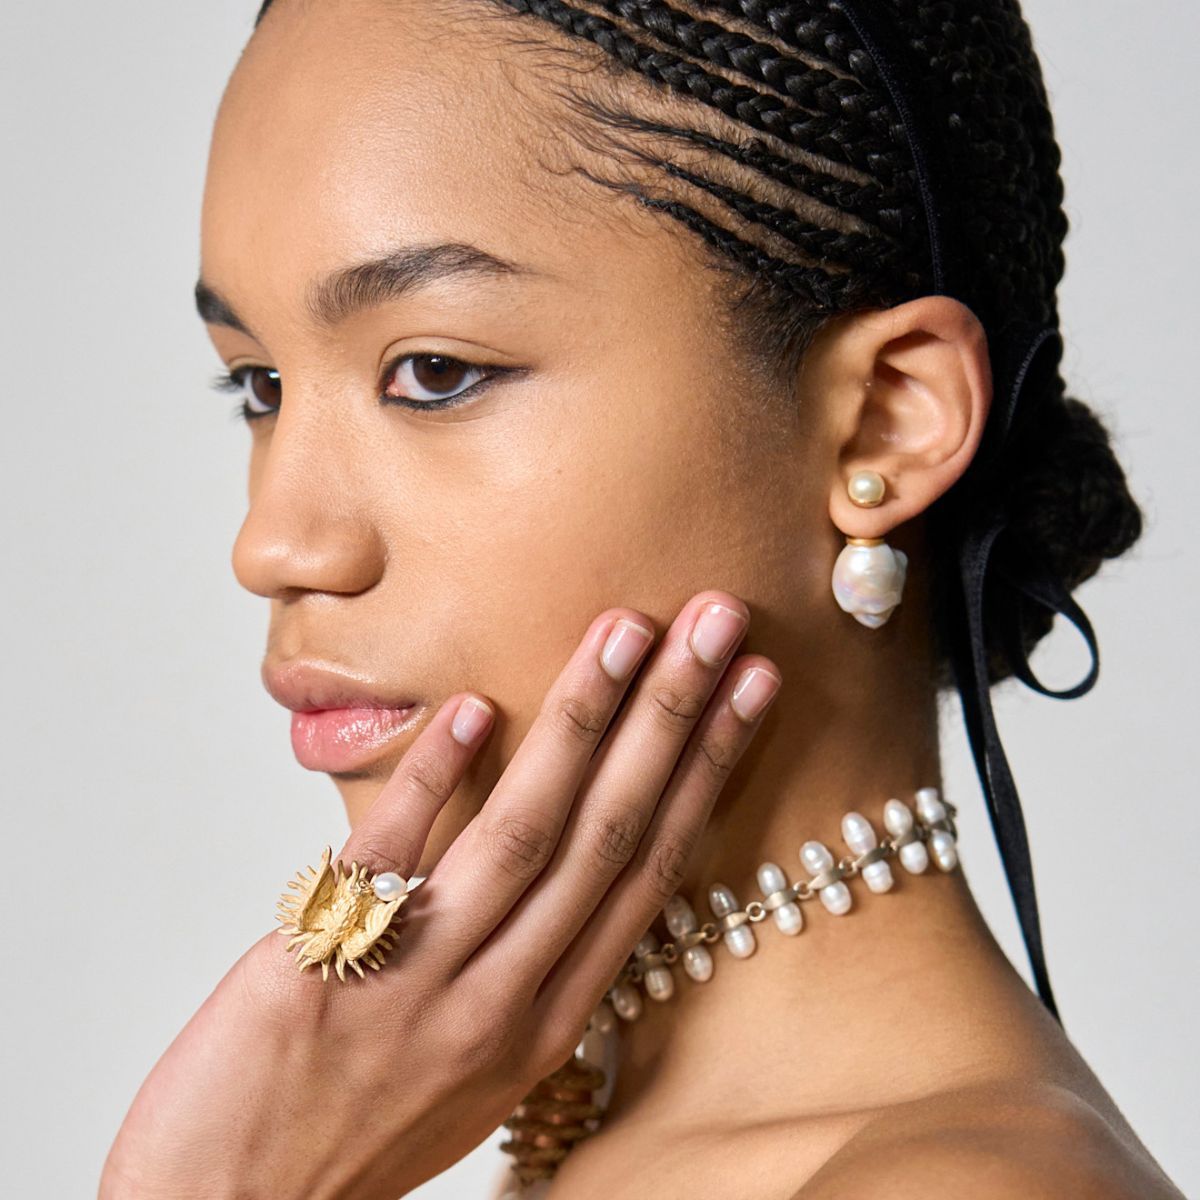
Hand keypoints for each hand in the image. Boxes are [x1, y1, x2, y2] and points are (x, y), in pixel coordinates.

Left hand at [99, 591, 781, 1198]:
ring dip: (584, 725)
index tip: (749, 692)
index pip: (649, 873)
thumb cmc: (354, 1133)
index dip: (707, 775)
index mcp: (546, 1022)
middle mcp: (503, 1001)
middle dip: (674, 721)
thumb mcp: (472, 1066)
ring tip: (625, 634)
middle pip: (609, 836)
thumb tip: (547, 876)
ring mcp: (419, 982)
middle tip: (717, 624)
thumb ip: (518, 970)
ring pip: (527, 835)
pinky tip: (474, 708)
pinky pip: (391, 853)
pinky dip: (436, 777)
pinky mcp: (324, 962)